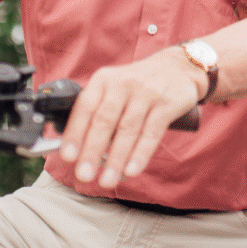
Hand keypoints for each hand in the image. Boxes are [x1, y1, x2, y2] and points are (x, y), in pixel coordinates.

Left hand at [60, 49, 200, 187]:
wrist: (179, 67)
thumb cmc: (138, 86)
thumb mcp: (114, 88)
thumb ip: (97, 113)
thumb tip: (77, 151)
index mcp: (104, 80)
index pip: (85, 108)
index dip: (75, 133)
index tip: (68, 157)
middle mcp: (123, 83)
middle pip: (105, 120)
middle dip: (93, 151)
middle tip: (85, 175)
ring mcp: (147, 92)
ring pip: (128, 129)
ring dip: (116, 158)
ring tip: (107, 180)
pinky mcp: (167, 103)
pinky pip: (152, 132)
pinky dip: (141, 153)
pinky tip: (132, 170)